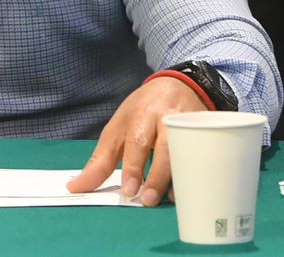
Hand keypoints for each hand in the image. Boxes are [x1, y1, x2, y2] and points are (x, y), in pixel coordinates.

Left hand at [66, 76, 206, 205]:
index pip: (137, 141)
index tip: (130, 190)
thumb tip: (76, 187)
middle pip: (165, 147)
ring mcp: (190, 121)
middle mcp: (167, 115)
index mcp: (141, 114)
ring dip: (178, 176)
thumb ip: (101, 160)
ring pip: (187, 150)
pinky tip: (189, 187)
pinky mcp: (206, 128)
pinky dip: (197, 169)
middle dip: (157, 175)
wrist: (178, 84)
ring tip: (168, 199)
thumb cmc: (143, 111)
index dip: (134, 166)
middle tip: (147, 200)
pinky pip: (204, 150)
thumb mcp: (118, 128)